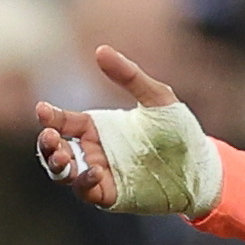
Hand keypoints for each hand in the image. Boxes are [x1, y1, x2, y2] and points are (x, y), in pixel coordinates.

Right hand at [35, 46, 180, 210]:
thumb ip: (130, 76)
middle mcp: (94, 150)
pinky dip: (84, 182)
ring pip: (64, 172)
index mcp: (98, 127)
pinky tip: (94, 171)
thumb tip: (101, 50)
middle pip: (56, 148)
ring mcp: (100, 174)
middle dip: (47, 144)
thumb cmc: (179, 130)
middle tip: (51, 137)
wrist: (201, 167)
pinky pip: (87, 191)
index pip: (63, 121)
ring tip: (63, 157)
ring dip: (57, 165)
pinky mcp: (111, 195)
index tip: (42, 110)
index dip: (49, 116)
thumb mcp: (157, 99)